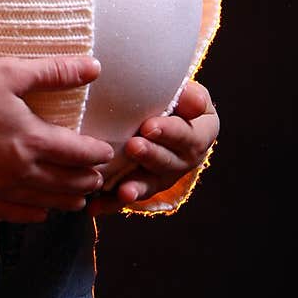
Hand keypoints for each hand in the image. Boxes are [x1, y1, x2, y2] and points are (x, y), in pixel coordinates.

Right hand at [0, 55, 113, 223]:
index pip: (77, 152)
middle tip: (99, 179)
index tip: (107, 153)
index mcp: (32, 139)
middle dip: (86, 180)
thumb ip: (54, 72)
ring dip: (65, 201)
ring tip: (79, 201)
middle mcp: (20, 171)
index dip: (96, 153)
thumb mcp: (8, 72)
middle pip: (64, 182)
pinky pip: (10, 214)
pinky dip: (31, 214)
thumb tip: (94, 67)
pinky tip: (38, 214)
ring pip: (42, 201)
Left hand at [88, 80, 218, 215]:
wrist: (160, 108)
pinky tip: (96, 207)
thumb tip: (195, 101)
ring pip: (151, 183)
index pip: (188, 134)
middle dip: (150, 155)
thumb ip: (189, 96)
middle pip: (170, 161)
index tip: (148, 126)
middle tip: (132, 147)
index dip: (169, 132)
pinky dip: (112, 203)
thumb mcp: (185, 90)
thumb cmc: (171, 94)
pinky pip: (128, 195)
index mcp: (201, 133)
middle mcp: (186, 159)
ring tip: (123, 189)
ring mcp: (164, 175)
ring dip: (136, 186)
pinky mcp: (143, 185)